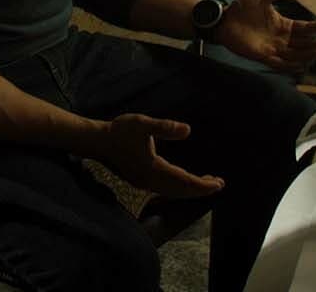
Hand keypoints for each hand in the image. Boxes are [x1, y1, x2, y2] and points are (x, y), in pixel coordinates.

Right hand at [92, 114, 223, 199]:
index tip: (219, 184)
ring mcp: (144, 183)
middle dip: (200, 189)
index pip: (184, 181)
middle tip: (218, 184)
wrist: (96, 141)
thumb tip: (188, 130)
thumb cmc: (118, 131)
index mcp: (153, 169)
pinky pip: (165, 190)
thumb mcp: (142, 123)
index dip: (203, 184)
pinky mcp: (140, 181)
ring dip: (189, 189)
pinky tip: (182, 180)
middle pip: (180, 191)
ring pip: (172, 192)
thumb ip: (165, 127)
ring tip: (206, 183)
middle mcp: (150, 181)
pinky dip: (178, 188)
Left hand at [214, 0, 315, 71]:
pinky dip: (292, 65)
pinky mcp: (263, 56)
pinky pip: (280, 64)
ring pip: (296, 55)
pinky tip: (302, 64)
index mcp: (283, 25)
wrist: (224, 20)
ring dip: (308, 55)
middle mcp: (282, 39)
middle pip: (304, 44)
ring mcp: (274, 48)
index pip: (304, 28)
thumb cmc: (242, 8)